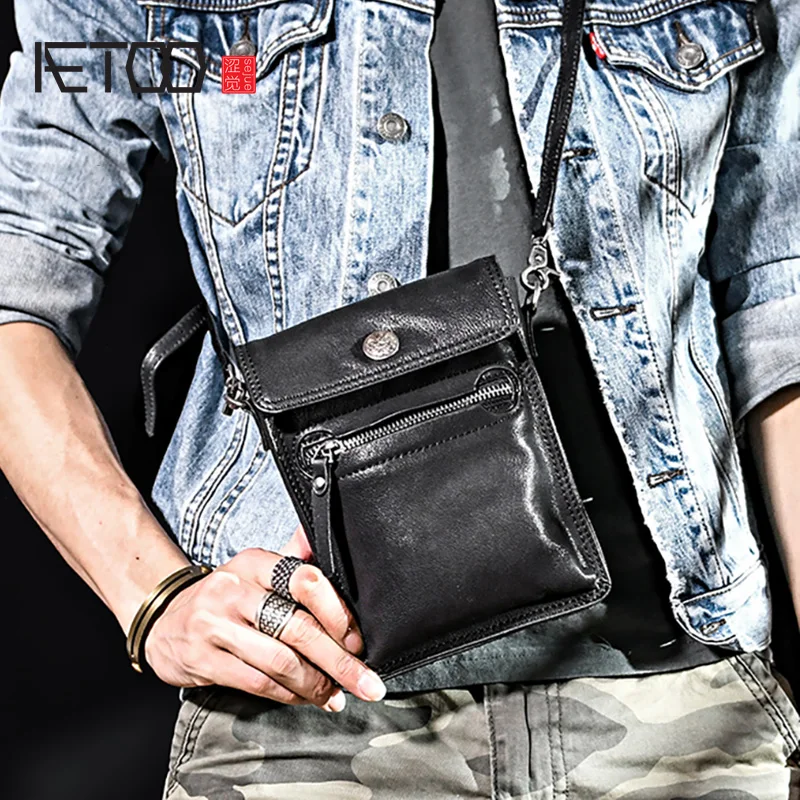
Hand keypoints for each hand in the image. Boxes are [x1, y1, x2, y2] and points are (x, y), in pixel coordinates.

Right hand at [143, 526, 385, 710]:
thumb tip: (329, 539)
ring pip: (280, 661)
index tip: (358, 639)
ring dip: (316, 684)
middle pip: (297, 627)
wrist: (163, 618)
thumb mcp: (255, 570)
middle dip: (339, 660)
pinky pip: (258, 683)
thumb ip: (294, 559)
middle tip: (366, 682)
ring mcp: (215, 625)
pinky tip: (306, 699)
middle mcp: (233, 589)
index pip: (304, 579)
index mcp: (254, 562)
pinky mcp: (203, 659)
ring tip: (337, 695)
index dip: (337, 612)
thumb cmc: (227, 595)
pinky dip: (290, 696)